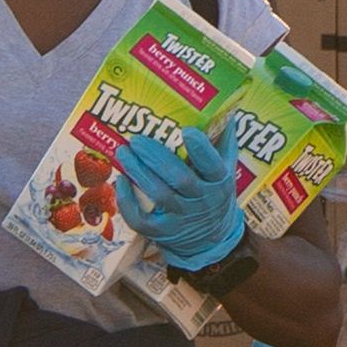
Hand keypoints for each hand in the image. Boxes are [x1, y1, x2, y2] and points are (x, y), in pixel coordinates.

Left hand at [112, 121, 242, 270]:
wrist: (210, 238)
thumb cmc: (214, 193)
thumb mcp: (226, 170)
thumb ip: (223, 142)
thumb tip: (225, 109)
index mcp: (219, 182)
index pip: (213, 166)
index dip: (201, 150)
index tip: (187, 130)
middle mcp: (202, 201)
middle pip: (180, 179)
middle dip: (156, 158)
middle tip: (137, 139)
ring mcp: (181, 218)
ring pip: (158, 195)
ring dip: (138, 172)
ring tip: (122, 152)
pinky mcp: (161, 231)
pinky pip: (141, 218)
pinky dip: (127, 201)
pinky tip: (119, 181)